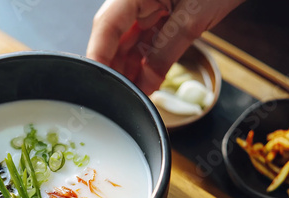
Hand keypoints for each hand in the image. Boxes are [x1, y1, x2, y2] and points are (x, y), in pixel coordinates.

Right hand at [87, 0, 244, 94]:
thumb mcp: (192, 19)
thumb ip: (164, 54)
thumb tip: (145, 85)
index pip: (106, 27)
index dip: (98, 57)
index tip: (97, 83)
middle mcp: (134, 0)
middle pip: (112, 38)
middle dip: (114, 69)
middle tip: (117, 97)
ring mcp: (146, 8)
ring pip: (127, 44)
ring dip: (129, 70)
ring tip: (130, 95)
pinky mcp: (159, 16)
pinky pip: (144, 43)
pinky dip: (144, 63)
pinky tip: (143, 83)